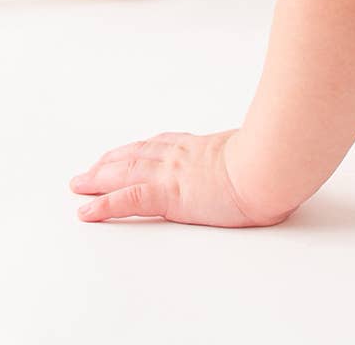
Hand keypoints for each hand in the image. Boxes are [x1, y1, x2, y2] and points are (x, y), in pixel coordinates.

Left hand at [69, 129, 296, 226]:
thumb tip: (264, 161)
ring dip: (98, 178)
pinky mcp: (166, 194)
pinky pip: (126, 199)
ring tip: (80, 184)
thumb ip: (250, 157)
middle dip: (110, 162)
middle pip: (135, 156)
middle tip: (90, 169)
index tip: (127, 151)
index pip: (163, 145)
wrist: (269, 164)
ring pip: (123, 173)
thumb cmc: (274, 161)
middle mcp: (181, 155)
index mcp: (203, 147)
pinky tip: (86, 210)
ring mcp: (171, 173)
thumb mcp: (260, 154)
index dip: (140, 149)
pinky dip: (102, 204)